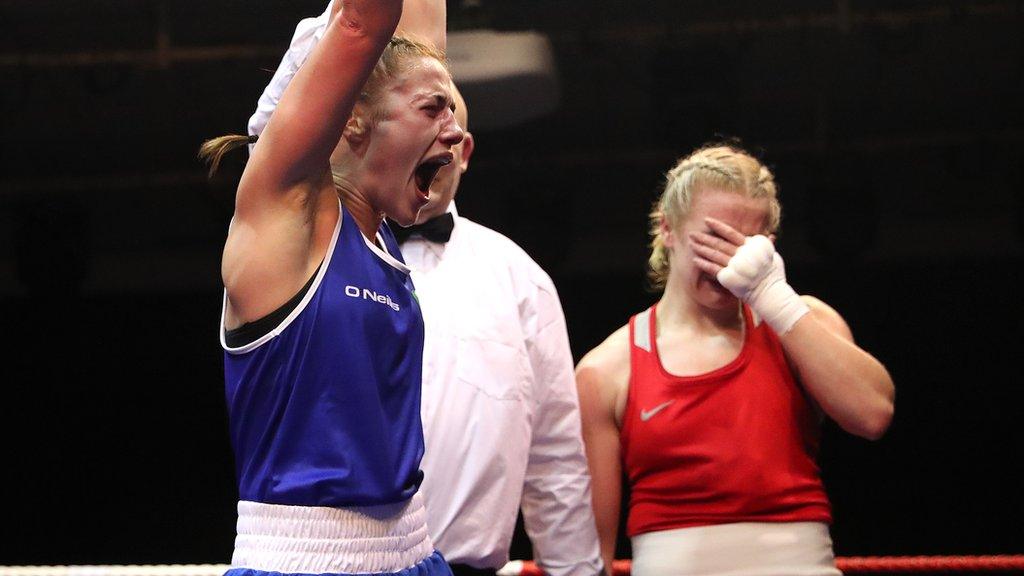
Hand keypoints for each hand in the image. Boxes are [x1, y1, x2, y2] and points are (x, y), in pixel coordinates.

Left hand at [690, 217, 808, 333]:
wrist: (769, 292)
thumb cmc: (772, 274)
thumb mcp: (773, 256)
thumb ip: (767, 246)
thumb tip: (771, 236)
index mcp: (751, 246)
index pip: (731, 233)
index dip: (718, 226)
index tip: (707, 220)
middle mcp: (742, 254)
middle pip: (719, 243)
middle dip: (704, 238)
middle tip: (691, 233)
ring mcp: (735, 266)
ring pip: (714, 255)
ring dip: (701, 249)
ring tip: (690, 244)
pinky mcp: (729, 277)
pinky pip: (713, 269)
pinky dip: (704, 264)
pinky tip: (695, 259)